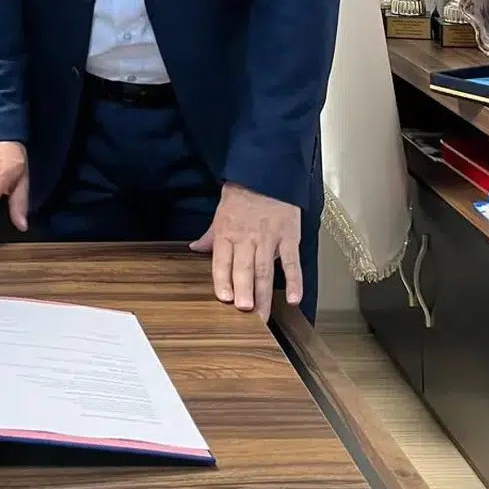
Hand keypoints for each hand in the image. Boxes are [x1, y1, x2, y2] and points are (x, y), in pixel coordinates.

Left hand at [190, 183, 301, 321]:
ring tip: (262, 314)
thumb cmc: (242, 195)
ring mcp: (269, 238)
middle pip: (244, 268)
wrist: (266, 174)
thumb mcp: (220, 213)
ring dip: (263, 293)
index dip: (222, 280)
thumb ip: (210, 236)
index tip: (223, 298)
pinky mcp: (289, 237)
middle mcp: (246, 238)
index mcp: (227, 232)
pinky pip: (291, 262)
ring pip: (265, 269)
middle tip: (245, 311)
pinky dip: (294, 281)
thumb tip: (195, 249)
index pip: (222, 260)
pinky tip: (293, 298)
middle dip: (244, 290)